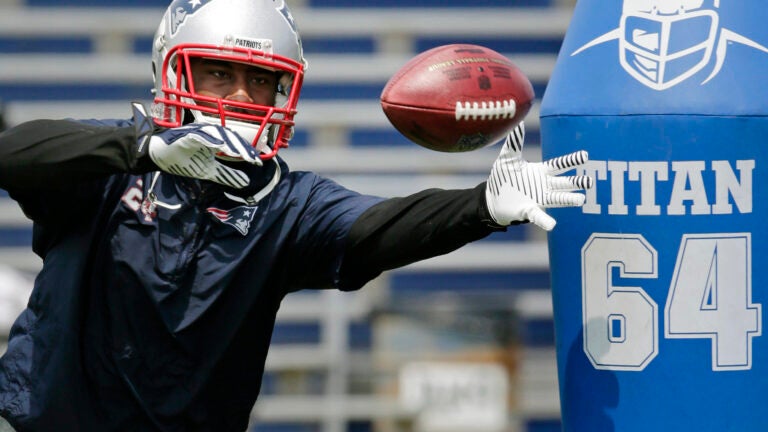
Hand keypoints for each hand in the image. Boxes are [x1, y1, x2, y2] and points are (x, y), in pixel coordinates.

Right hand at [132, 103, 260, 188]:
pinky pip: (198, 135)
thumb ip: (226, 175)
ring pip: (216, 133)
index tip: (257, 163)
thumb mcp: (208, 171)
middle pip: (229, 136)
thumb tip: (245, 182)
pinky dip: (208, 139)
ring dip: (228, 142)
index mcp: (215, 140)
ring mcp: (196, 132)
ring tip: (239, 153)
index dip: (246, 151)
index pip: (234, 143)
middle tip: (252, 159)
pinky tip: (218, 145)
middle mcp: (208, 134)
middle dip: (241, 147)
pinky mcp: (184, 135)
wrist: (155, 155)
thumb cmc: (182, 160)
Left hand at [485, 122, 592, 230]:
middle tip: (590, 181)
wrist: (491, 199)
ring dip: (568, 199)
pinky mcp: (528, 211)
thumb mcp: (507, 159)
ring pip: (557, 199)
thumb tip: (519, 123)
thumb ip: (514, 143)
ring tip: (580, 199)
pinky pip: (539, 216)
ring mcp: (538, 199)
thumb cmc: (503, 178)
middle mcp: (544, 186)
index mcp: (541, 172)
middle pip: (564, 183)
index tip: (585, 155)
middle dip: (576, 182)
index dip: (571, 160)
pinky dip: (545, 220)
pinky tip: (552, 225)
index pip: (559, 165)